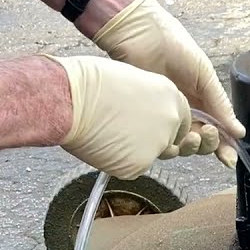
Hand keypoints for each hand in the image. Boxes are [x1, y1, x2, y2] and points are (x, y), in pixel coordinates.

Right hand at [44, 55, 193, 179]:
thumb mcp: (130, 81)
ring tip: (109, 132)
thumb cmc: (89, 83)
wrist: (71, 99)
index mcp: (170, 94)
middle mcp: (170, 119)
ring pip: (150, 155)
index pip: (178, 119)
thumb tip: (145, 113)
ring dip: (134, 150)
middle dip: (149, 139)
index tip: (147, 124)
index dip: (160, 123)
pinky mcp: (142, 164)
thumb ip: (147, 100)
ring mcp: (159, 144)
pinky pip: (133, 168)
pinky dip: (119, 162)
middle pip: (167, 139)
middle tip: (122, 129)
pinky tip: (104, 145)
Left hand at [91, 0, 245, 167]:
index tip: (229, 157)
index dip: (224, 147)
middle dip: (209, 144)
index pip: (217, 132)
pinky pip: (160, 142)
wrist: (143, 36)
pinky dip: (169, 145)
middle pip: (201, 143)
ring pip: (182, 146)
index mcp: (203, 103)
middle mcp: (186, 113)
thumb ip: (221, 105)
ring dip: (191, 146)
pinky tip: (173, 135)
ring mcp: (166, 117)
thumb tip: (239, 132)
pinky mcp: (148, 119)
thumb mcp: (205, 75)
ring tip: (192, 134)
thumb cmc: (175, 48)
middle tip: (208, 132)